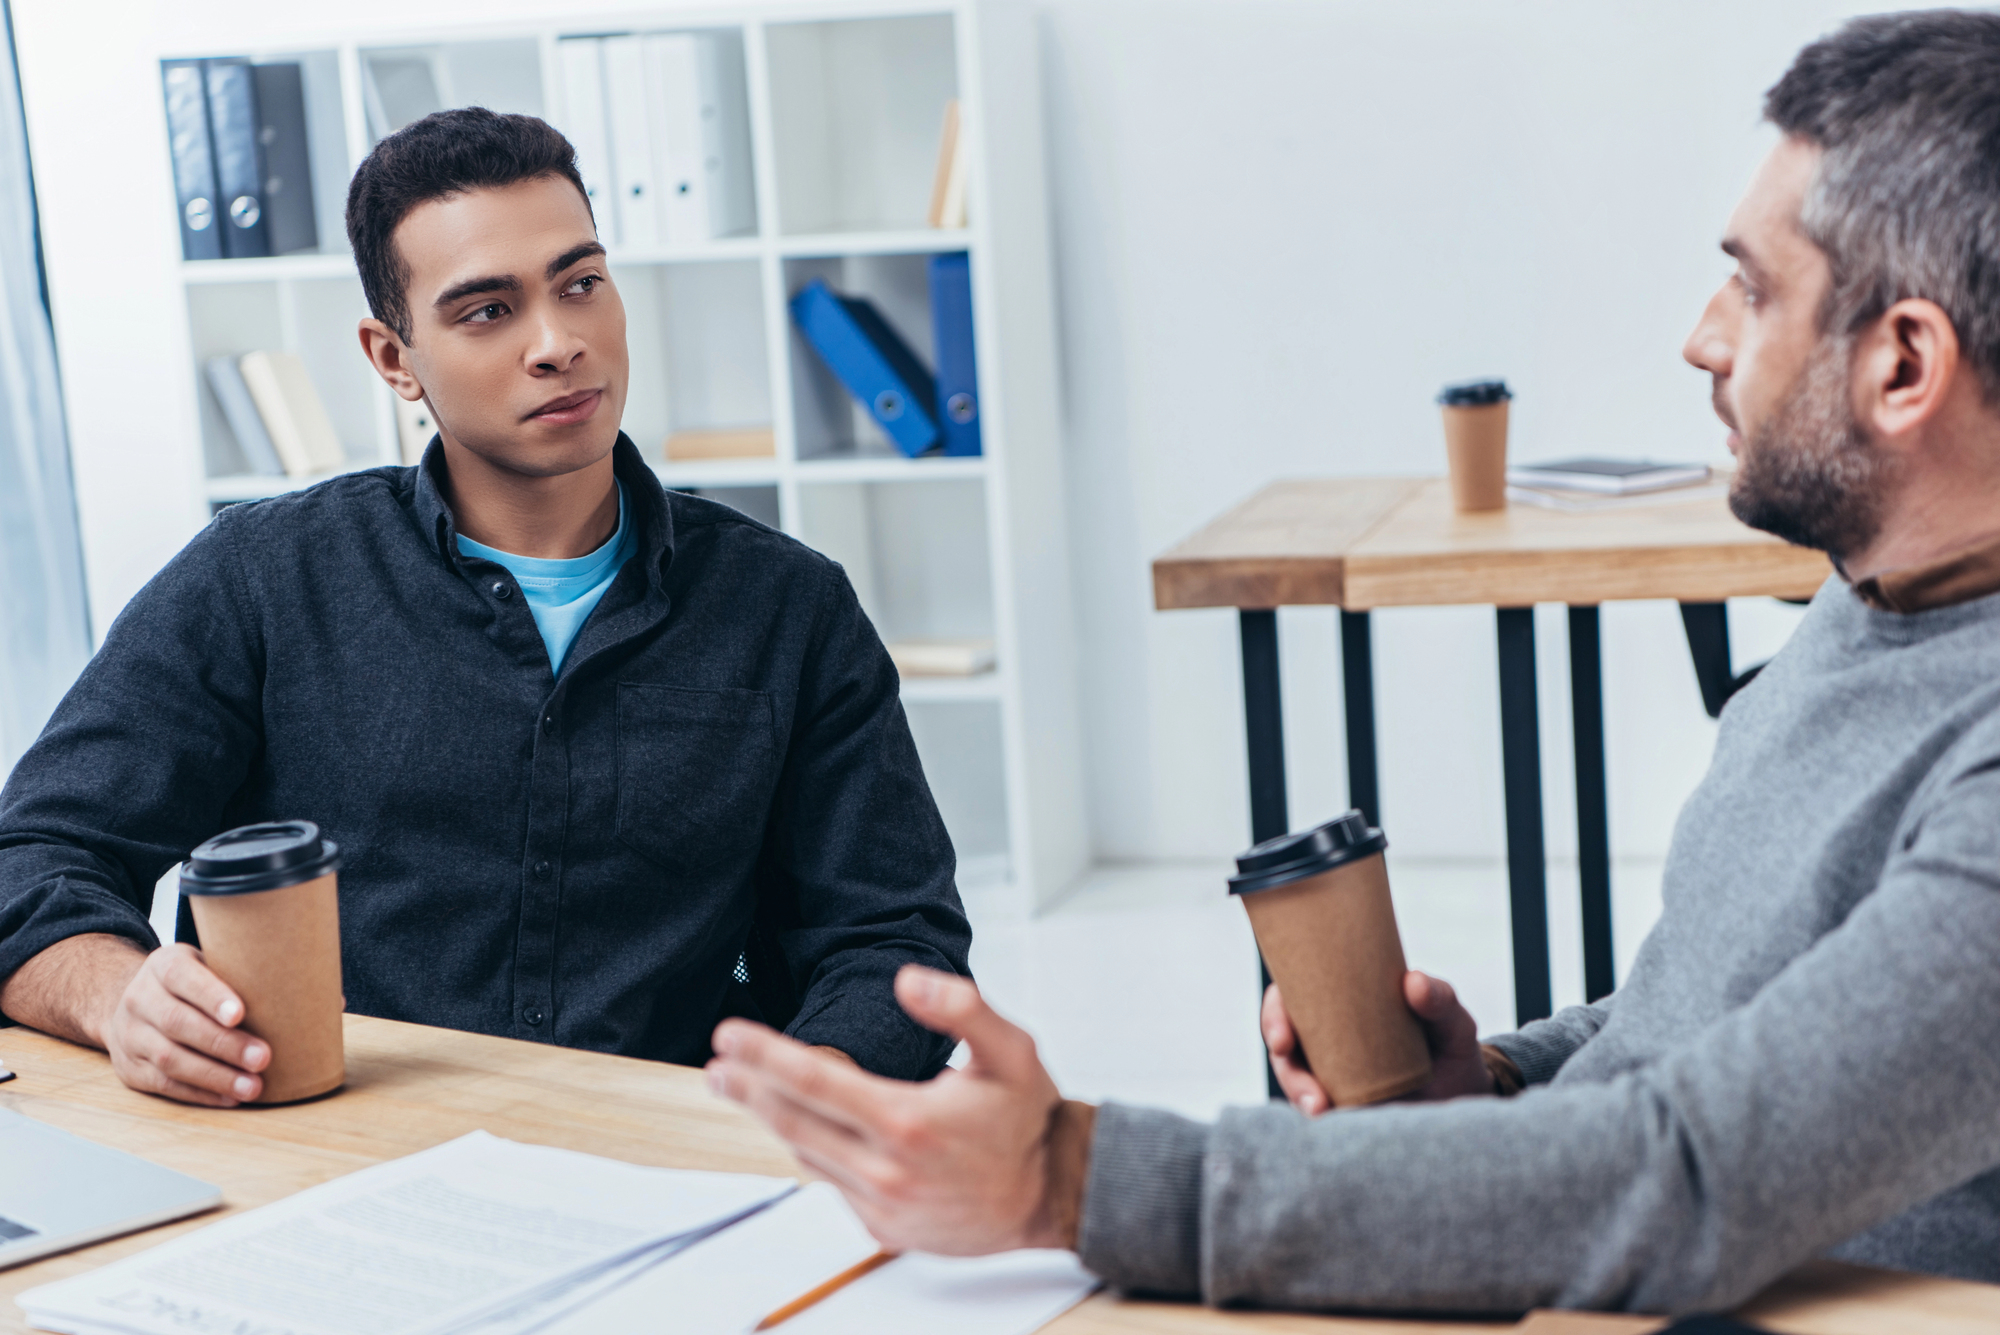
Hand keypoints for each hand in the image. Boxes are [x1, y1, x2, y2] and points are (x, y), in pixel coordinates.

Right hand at [103, 944, 268, 1106]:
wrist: (129, 1002)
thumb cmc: (191, 983)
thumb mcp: (207, 963)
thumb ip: (243, 973)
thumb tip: (317, 995)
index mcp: (163, 965)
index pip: (182, 976)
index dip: (211, 996)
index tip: (239, 1014)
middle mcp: (140, 998)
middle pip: (178, 1022)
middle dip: (223, 1044)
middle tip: (262, 1057)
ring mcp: (130, 1035)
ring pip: (169, 1058)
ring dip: (215, 1076)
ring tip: (252, 1085)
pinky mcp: (129, 1068)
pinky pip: (164, 1084)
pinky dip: (200, 1093)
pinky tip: (230, 1097)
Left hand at [707, 965, 1061, 1254]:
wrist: (1052, 1195)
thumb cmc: (1028, 1120)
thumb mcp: (1010, 1050)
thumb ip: (961, 1007)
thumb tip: (906, 980)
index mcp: (908, 1122)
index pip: (815, 1081)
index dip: (764, 1055)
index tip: (728, 1037)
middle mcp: (886, 1169)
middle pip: (793, 1122)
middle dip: (748, 1090)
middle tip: (718, 1067)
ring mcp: (881, 1204)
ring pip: (810, 1155)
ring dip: (778, 1121)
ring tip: (753, 1090)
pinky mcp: (883, 1227)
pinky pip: (834, 1184)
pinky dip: (819, 1154)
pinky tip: (816, 1130)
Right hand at [1262, 971, 1493, 1114]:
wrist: (1467, 1101)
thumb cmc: (1451, 1049)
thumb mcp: (1452, 1020)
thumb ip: (1439, 999)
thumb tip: (1413, 981)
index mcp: (1340, 1003)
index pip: (1292, 999)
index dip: (1275, 1016)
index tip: (1282, 1039)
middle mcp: (1326, 1039)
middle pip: (1285, 1048)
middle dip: (1288, 1071)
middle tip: (1312, 1094)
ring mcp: (1330, 1077)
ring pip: (1297, 1085)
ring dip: (1303, 1100)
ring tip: (1325, 1113)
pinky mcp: (1342, 1110)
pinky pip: (1320, 1115)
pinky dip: (1323, 1124)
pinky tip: (1337, 1128)